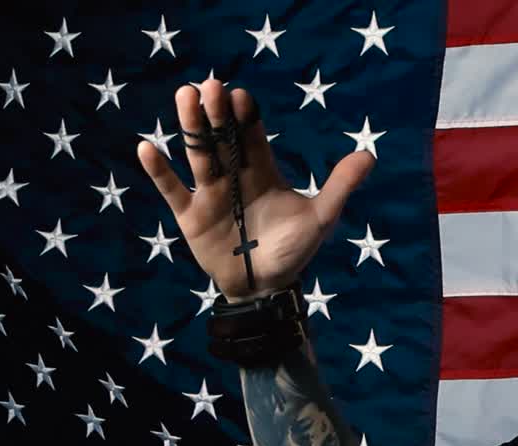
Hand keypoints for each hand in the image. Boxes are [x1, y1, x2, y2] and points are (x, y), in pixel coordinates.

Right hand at [137, 79, 374, 301]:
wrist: (266, 287)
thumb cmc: (294, 250)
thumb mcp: (321, 217)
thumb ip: (340, 185)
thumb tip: (370, 155)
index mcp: (262, 171)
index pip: (252, 136)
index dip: (246, 116)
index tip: (241, 95)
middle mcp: (234, 176)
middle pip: (222, 138)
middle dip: (216, 113)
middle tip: (209, 86)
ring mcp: (209, 194)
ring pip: (197, 155)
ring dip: (190, 128)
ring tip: (184, 97)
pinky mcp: (190, 216)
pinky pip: (171, 190)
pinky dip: (160, 171)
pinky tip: (147, 147)